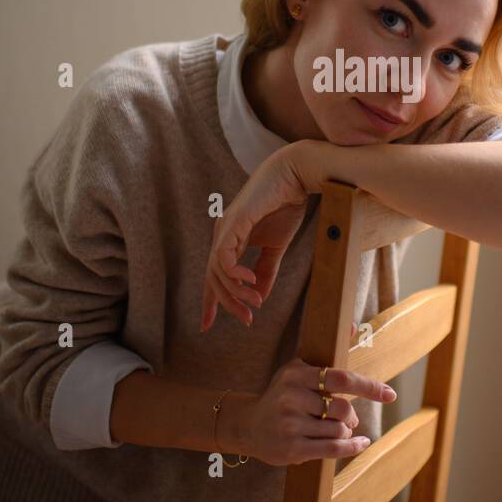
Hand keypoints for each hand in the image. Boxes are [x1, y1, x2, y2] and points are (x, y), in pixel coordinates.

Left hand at [200, 142, 319, 333]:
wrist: (295, 176)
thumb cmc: (285, 205)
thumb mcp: (276, 247)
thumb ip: (266, 270)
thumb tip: (258, 297)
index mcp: (230, 240)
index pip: (214, 275)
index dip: (209, 301)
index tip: (207, 326)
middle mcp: (222, 235)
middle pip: (213, 279)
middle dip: (227, 304)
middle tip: (247, 319)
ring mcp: (225, 228)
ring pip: (217, 272)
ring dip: (236, 293)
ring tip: (255, 302)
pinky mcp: (233, 222)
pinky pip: (224, 257)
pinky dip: (235, 274)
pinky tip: (250, 281)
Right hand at [242, 356, 396, 466]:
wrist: (249, 426)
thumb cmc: (283, 395)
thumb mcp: (299, 370)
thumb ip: (327, 353)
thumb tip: (354, 325)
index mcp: (297, 374)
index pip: (340, 379)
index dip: (368, 387)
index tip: (390, 394)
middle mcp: (291, 397)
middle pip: (342, 408)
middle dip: (351, 416)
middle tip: (349, 419)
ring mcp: (290, 423)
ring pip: (338, 430)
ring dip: (346, 432)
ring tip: (338, 430)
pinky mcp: (291, 447)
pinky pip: (332, 449)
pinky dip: (351, 447)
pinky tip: (361, 443)